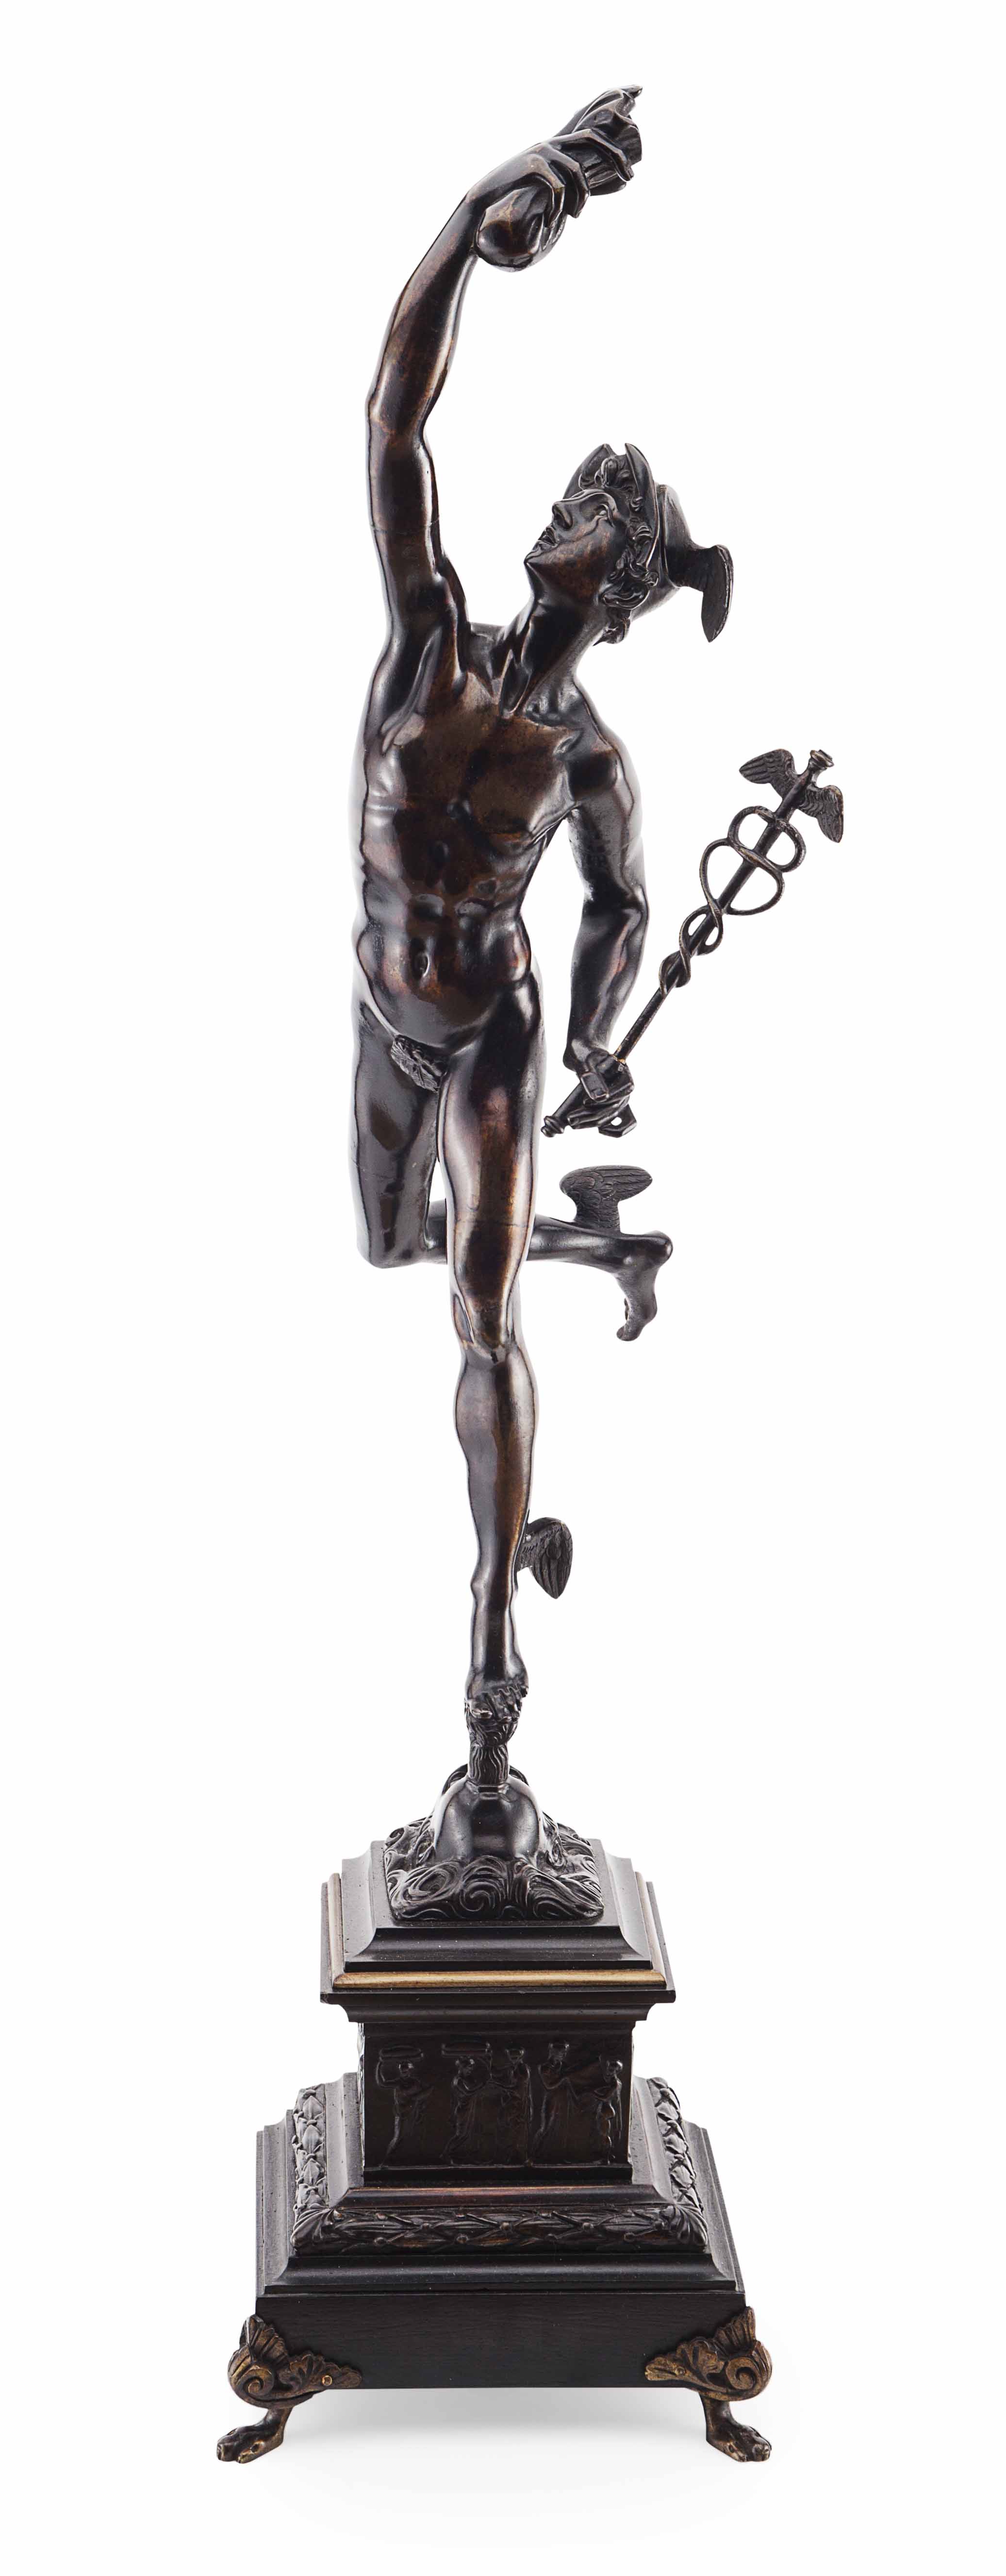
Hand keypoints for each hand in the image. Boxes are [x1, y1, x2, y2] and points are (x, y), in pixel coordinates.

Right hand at [471, 89, 641, 272]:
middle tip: (629, 179)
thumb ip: (564, 183)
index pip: (592, 137)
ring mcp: (541, 152)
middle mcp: (551, 143)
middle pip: (592, 140)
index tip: (630, 173)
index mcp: (556, 146)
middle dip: (615, 157)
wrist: (484, 200)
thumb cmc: (516, 197)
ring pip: (577, 173)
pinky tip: (553, 220)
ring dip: (581, 199)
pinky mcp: (531, 165)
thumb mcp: (544, 187)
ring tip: (576, 217)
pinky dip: (559, 207)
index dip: (615, 151)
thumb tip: (586, 194)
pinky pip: (558, 187)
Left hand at [563, 1038, 634, 1127]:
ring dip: (591, 1122)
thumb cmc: (584, 1052)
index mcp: (624, 1073)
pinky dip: (595, 1124)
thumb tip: (600, 1098)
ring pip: (609, 1116)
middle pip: (615, 1106)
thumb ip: (592, 1078)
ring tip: (571, 1122)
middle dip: (593, 1115)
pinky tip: (581, 1125)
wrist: (581, 1054)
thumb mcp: (585, 1063)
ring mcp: (616, 1098)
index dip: (608, 1098)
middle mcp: (623, 1088)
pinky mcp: (607, 1105)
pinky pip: (607, 1120)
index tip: (586, 1102)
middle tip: (571, 1118)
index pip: (625, 1089)